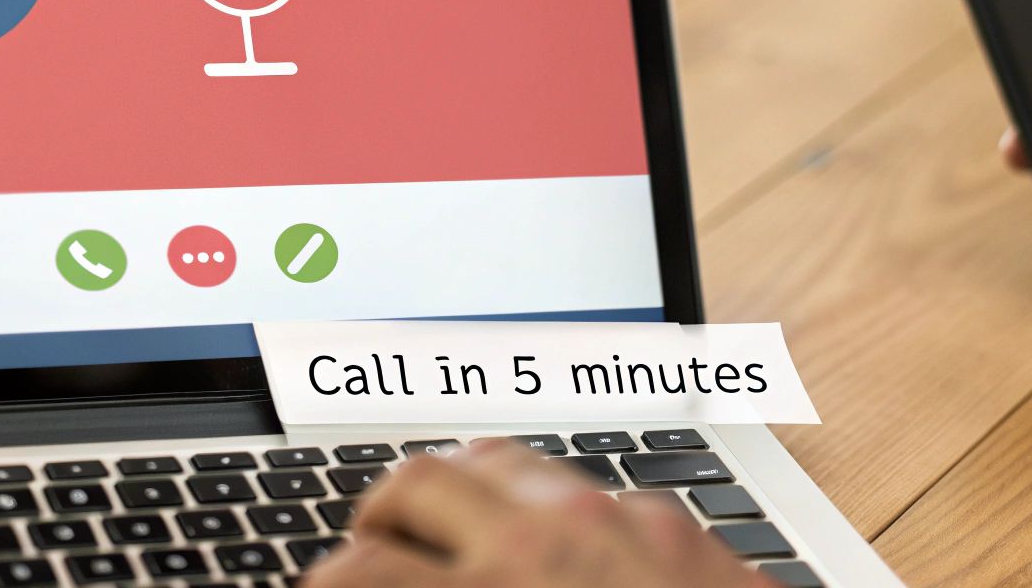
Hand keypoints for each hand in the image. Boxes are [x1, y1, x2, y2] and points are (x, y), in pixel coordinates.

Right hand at [302, 439, 769, 587]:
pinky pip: (585, 484)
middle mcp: (547, 547)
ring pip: (498, 455)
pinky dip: (546, 508)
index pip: (353, 575)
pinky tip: (551, 552)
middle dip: (378, 521)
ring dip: (460, 492)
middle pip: (414, 480)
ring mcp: (619, 522)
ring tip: (451, 533)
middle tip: (377, 559)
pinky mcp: (678, 524)